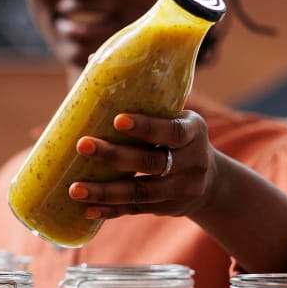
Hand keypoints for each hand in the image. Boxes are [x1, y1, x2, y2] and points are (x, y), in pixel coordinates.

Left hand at [69, 110, 219, 219]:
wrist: (211, 181)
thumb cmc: (177, 139)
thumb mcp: (176, 120)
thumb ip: (148, 107)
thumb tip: (94, 77)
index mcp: (193, 131)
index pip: (171, 131)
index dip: (145, 127)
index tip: (117, 120)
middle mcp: (193, 162)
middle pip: (151, 161)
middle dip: (114, 155)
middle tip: (82, 146)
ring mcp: (182, 189)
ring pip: (140, 191)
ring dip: (105, 191)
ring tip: (75, 189)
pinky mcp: (169, 208)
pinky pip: (136, 209)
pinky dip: (111, 210)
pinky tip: (88, 209)